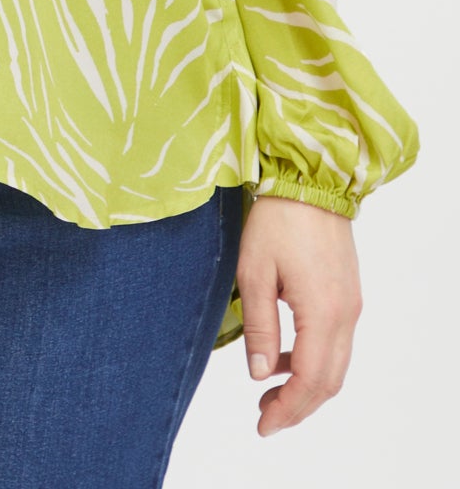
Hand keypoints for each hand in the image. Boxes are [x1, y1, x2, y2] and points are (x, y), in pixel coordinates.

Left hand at [237, 194, 361, 436]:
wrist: (312, 180)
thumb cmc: (278, 220)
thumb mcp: (254, 272)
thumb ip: (260, 327)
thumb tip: (260, 374)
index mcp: (323, 313)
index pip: (310, 381)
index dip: (288, 410)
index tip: (263, 426)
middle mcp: (346, 315)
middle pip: (330, 382)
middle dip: (298, 406)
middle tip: (265, 416)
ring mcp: (351, 304)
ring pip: (337, 364)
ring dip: (307, 385)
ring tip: (269, 389)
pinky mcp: (348, 293)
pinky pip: (337, 342)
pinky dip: (315, 360)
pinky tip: (286, 356)